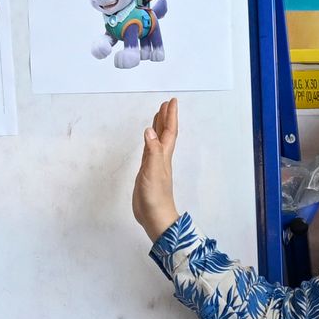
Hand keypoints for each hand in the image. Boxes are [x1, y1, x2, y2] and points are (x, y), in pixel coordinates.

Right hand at [132, 100, 180, 239]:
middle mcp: (161, 158)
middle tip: (165, 103)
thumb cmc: (155, 196)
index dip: (170, 116)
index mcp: (164, 156)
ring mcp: (154, 165)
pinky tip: (148, 139)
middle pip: (165, 134)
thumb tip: (150, 129)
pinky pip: (149, 151)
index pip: (169, 132)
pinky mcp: (147, 172)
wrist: (155, 217)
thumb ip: (152, 150)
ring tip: (157, 115)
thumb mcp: (153, 171)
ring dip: (158, 127)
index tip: (171, 101)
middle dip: (165, 118)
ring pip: (158, 141)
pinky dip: (149, 141)